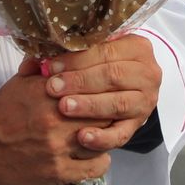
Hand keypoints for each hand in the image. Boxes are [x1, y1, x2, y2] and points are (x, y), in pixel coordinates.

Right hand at [0, 73, 110, 184]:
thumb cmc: (2, 112)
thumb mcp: (19, 82)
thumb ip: (42, 67)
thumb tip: (61, 52)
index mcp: (49, 93)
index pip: (92, 89)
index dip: (101, 91)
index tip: (103, 94)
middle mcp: (57, 120)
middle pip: (101, 114)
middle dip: (105, 114)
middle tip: (104, 115)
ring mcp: (59, 148)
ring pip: (102, 141)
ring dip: (103, 138)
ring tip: (98, 135)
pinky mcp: (59, 172)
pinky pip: (95, 167)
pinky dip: (100, 161)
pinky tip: (95, 156)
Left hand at [43, 35, 160, 153]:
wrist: (121, 88)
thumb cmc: (98, 66)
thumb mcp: (91, 53)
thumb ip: (69, 53)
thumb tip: (36, 61)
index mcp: (137, 47)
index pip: (106, 51)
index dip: (77, 59)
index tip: (51, 66)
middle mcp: (148, 74)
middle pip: (113, 76)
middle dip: (80, 81)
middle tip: (53, 88)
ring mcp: (145, 101)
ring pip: (118, 103)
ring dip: (89, 106)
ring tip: (64, 107)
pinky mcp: (137, 126)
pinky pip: (121, 134)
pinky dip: (102, 137)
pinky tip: (82, 137)